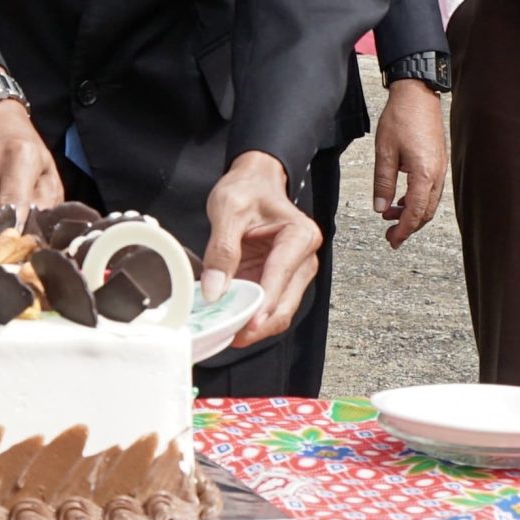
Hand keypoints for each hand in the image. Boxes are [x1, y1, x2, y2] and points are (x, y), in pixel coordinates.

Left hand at [203, 152, 323, 346]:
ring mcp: (294, 273)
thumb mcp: (227, 209)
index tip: (244, 326)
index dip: (262, 305)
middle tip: (229, 337)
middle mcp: (304, 258)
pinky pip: (268, 307)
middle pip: (285, 304)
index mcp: (299, 236)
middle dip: (258, 325)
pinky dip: (251, 318)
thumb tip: (214, 291)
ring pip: (279, 311)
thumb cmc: (247, 189)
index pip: (281, 277)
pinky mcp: (280, 281)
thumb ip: (221, 249)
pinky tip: (230, 323)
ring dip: (254, 326)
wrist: (254, 181)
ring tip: (225, 334)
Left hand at [371, 79, 447, 246]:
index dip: (403, 230)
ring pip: (429, 202)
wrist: (417, 93)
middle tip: (390, 236)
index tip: (392, 240)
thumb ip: (383, 182)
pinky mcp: (438, 161)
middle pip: (426, 212)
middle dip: (408, 227)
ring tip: (390, 217)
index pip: (415, 212)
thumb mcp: (384, 152)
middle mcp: (437, 174)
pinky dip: (416, 200)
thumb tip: (380, 208)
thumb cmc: (401, 117)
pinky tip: (401, 200)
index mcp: (425, 174)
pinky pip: (430, 190)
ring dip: (412, 214)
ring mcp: (440, 168)